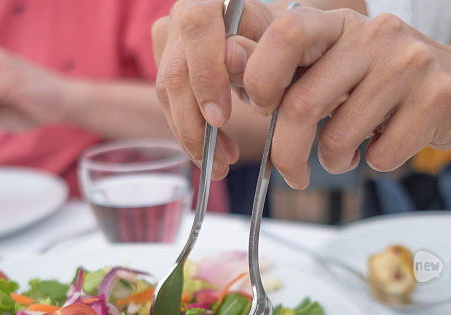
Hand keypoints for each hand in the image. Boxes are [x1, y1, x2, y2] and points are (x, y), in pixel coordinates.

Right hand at [152, 0, 277, 178]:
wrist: (274, 46)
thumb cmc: (285, 48)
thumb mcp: (283, 52)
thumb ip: (259, 52)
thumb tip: (231, 56)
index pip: (198, 27)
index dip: (205, 74)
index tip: (220, 119)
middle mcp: (186, 12)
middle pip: (174, 71)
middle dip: (194, 125)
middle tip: (221, 161)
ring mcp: (170, 36)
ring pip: (166, 92)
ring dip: (192, 136)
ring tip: (222, 163)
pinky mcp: (165, 59)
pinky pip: (168, 102)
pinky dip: (189, 131)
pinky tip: (213, 149)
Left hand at [238, 9, 450, 187]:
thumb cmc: (382, 83)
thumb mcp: (333, 65)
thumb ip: (283, 69)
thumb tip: (225, 59)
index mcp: (337, 24)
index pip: (285, 33)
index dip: (261, 77)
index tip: (263, 108)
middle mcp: (373, 34)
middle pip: (301, 104)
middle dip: (287, 152)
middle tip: (292, 172)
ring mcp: (408, 63)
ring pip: (337, 137)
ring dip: (333, 161)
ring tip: (346, 152)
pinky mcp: (437, 98)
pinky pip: (380, 155)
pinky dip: (372, 163)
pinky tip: (382, 147)